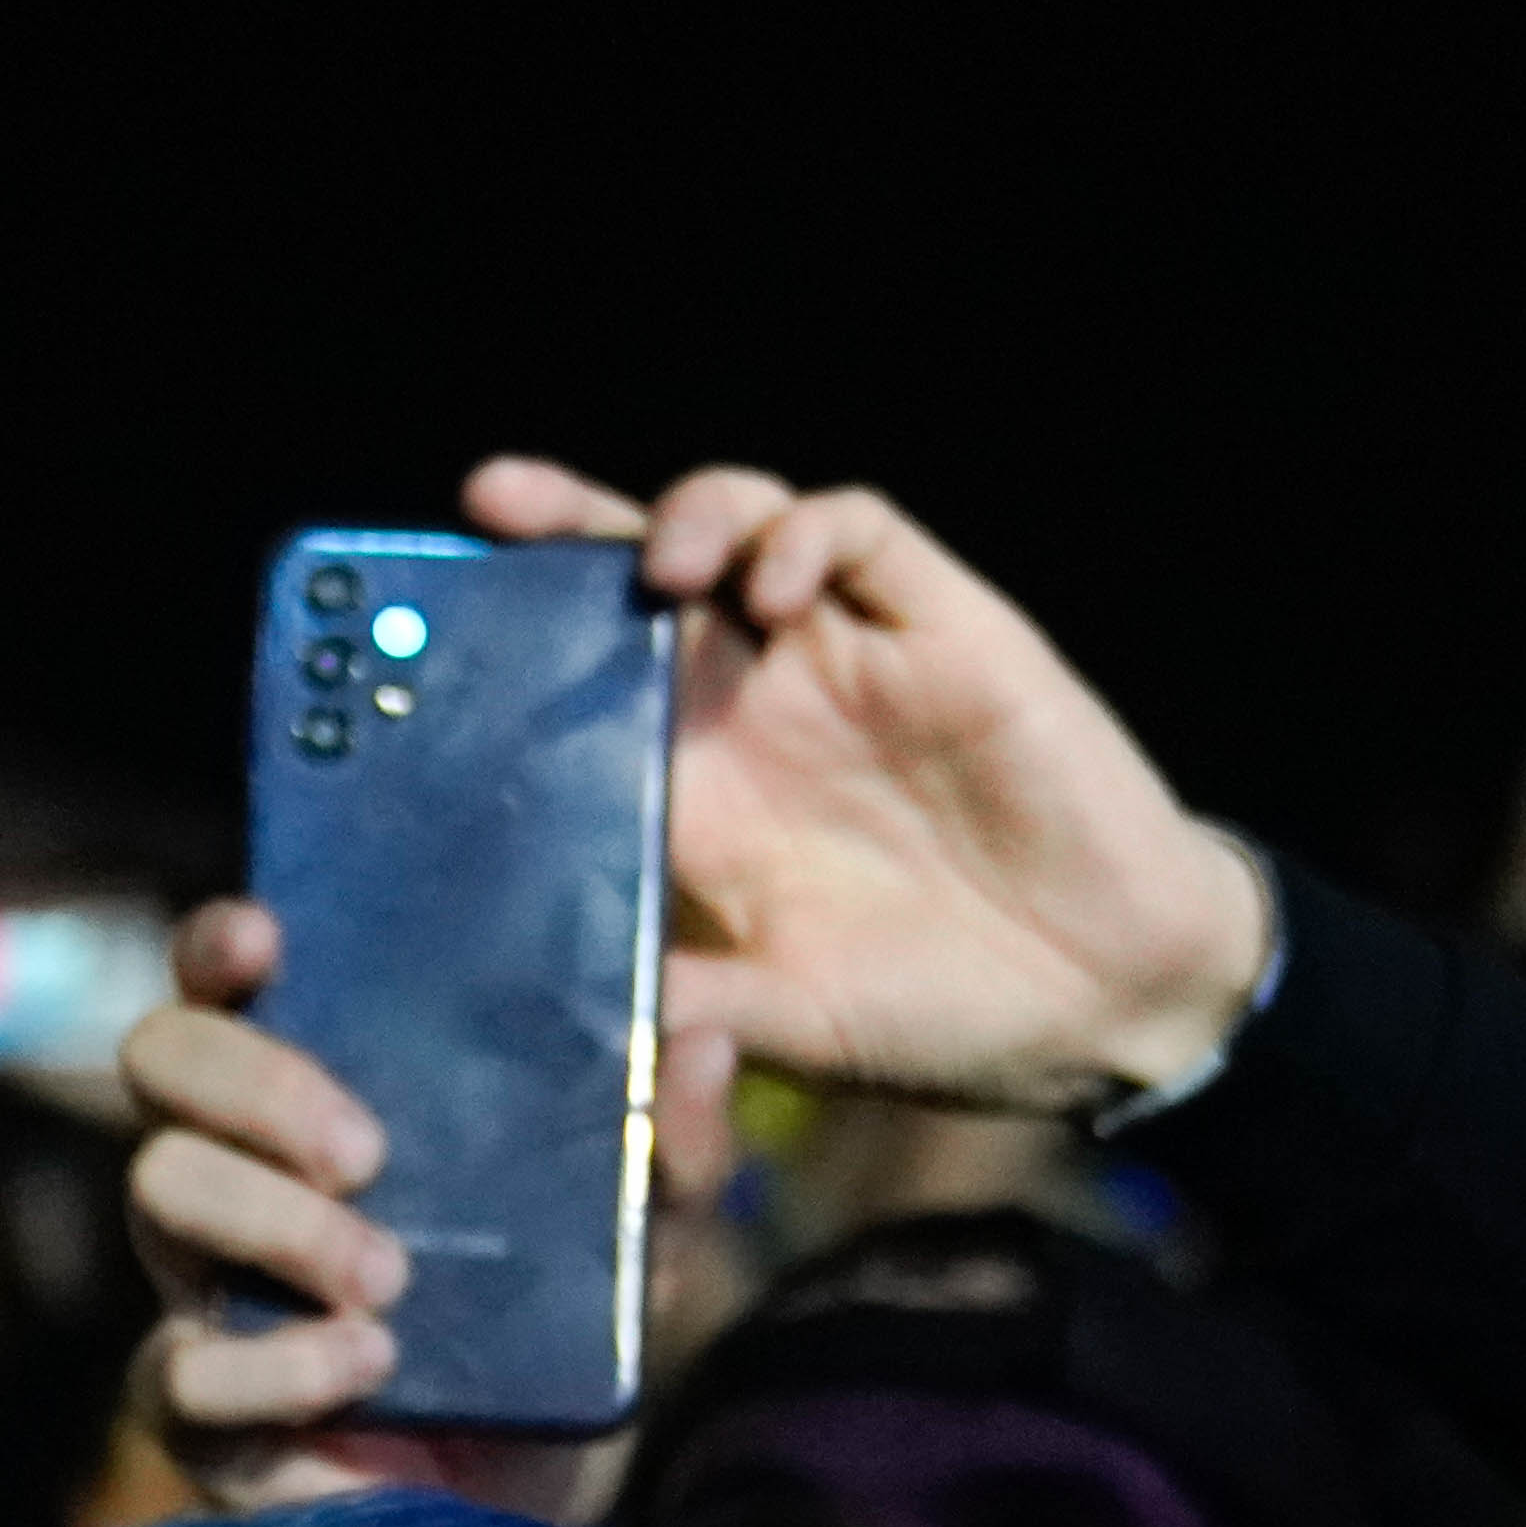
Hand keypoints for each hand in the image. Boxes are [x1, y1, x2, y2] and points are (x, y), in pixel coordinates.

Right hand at [112, 900, 702, 1524]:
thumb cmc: (549, 1360)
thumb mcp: (631, 1251)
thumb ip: (666, 1154)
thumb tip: (703, 1041)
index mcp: (309, 1109)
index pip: (224, 989)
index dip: (219, 944)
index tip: (267, 937)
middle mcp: (233, 1180)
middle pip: (159, 1062)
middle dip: (255, 1083)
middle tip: (369, 1153)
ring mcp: (202, 1293)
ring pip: (159, 1193)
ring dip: (273, 1219)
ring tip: (388, 1278)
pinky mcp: (203, 1413)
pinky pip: (180, 1368)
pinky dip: (276, 1360)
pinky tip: (365, 1363)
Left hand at [459, 456, 1268, 1114]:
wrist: (1103, 1003)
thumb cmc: (937, 1017)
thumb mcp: (784, 1022)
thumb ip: (684, 1004)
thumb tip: (563, 1014)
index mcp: (702, 790)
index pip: (581, 685)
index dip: (507, 643)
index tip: (422, 629)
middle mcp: (762, 706)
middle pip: (640, 579)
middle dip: (564, 530)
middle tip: (491, 504)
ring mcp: (850, 656)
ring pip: (743, 525)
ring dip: (689, 515)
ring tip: (659, 569)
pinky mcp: (943, 628)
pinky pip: (861, 533)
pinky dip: (808, 534)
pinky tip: (780, 584)